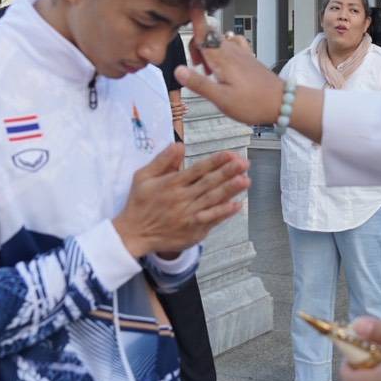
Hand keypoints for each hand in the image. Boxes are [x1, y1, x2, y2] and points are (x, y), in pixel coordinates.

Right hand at [113, 143, 249, 256]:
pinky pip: (211, 220)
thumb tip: (179, 145)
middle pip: (209, 183)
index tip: (230, 154)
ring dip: (230, 190)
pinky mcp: (192, 230)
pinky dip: (224, 213)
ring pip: (213, 200)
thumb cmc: (139, 204)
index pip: (197, 170)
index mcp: (171, 184)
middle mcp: (182, 199)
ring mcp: (188, 216)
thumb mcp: (143, 177)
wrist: (134, 234)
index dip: (215, 161)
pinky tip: (236, 205)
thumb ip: (162, 161)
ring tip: (246, 180)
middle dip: (228, 172)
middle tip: (244, 164)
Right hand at [174, 19, 285, 126]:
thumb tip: (178, 70)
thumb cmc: (254, 103)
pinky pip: (231, 44)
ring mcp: (241, 53)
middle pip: (207, 37)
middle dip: (196, 48)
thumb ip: (199, 83)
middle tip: (198, 70)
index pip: (204, 32)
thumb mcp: (221, 99)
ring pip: (218, 41)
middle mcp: (231, 51)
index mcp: (222, 58)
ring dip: (208, 51)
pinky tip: (223, 64)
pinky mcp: (248, 58)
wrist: (282, 102)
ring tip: (210, 72)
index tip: (191, 2)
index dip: (196, 17)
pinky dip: (223, 49)